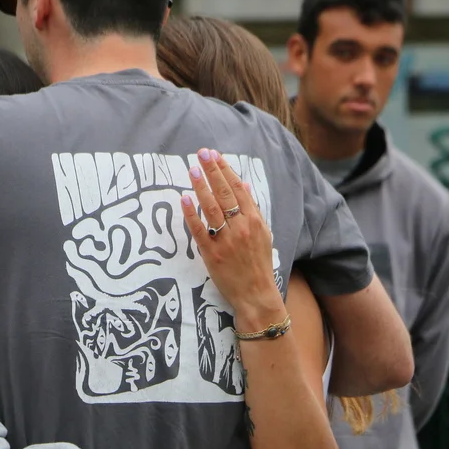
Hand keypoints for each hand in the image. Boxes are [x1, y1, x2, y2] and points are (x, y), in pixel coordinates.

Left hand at [182, 149, 284, 330]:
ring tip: (193, 170)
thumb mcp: (264, 234)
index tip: (215, 155)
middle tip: (202, 153)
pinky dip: (191, 214)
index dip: (225, 170)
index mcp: (255, 220)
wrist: (255, 294)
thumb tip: (246, 185)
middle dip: (213, 171)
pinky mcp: (212, 254)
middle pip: (225, 193)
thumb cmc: (259, 264)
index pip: (238, 188)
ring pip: (212, 208)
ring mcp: (226, 240)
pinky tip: (184, 199)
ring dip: (201, 187)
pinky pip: (199, 230)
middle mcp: (241, 227)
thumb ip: (253, 210)